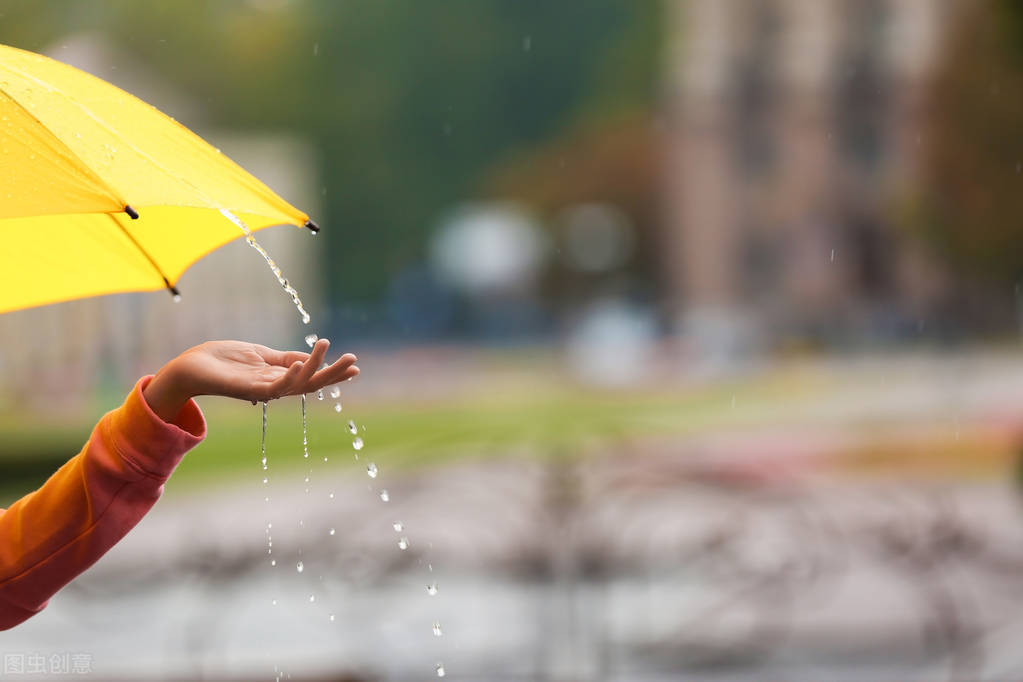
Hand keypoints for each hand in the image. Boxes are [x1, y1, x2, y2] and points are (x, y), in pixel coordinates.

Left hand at [143, 339, 357, 421]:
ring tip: (327, 346)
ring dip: (315, 368)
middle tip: (354, 361)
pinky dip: (289, 376)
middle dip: (333, 374)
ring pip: (296, 384)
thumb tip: (310, 358)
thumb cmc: (222, 361)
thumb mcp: (260, 355)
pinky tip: (301, 363)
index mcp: (278, 378)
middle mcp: (274, 387)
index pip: (312, 377)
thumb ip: (284, 358)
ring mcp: (262, 390)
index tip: (354, 365)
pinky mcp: (247, 389)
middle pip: (311, 384)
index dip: (333, 372)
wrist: (190, 368)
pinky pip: (273, 386)